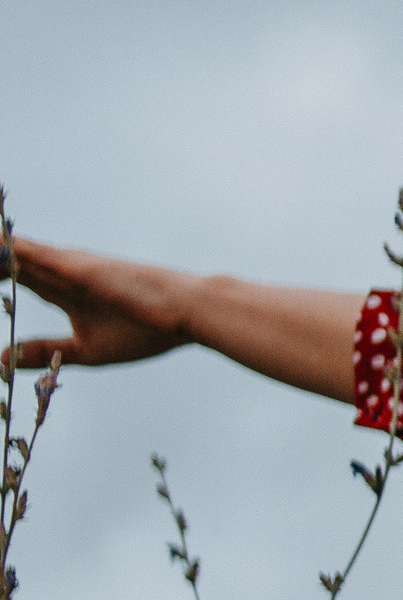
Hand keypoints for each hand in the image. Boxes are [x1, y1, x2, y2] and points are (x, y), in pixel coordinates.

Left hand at [4, 238, 202, 368]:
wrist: (186, 314)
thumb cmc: (146, 330)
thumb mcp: (83, 350)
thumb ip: (42, 351)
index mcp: (61, 289)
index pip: (9, 276)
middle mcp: (57, 269)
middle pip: (2, 257)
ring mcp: (64, 263)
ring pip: (7, 249)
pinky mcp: (73, 264)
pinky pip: (23, 252)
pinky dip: (2, 248)